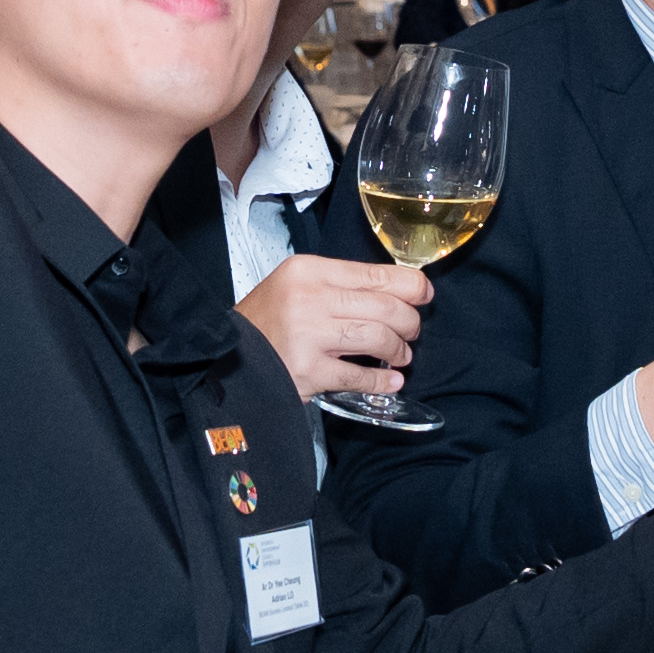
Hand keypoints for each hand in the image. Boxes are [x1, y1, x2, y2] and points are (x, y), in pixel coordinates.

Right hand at [242, 253, 431, 402]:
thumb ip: (342, 286)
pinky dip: (382, 381)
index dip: (412, 286)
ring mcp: (308, 335)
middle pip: (384, 306)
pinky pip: (359, 375)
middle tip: (411, 332)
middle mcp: (309, 298)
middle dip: (409, 322)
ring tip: (400, 355)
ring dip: (398, 350)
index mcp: (310, 270)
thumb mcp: (298, 285)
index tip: (424, 295)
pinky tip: (391, 382)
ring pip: (377, 338)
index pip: (376, 274)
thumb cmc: (269, 321)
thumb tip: (399, 292)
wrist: (229, 355)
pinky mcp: (308, 371)